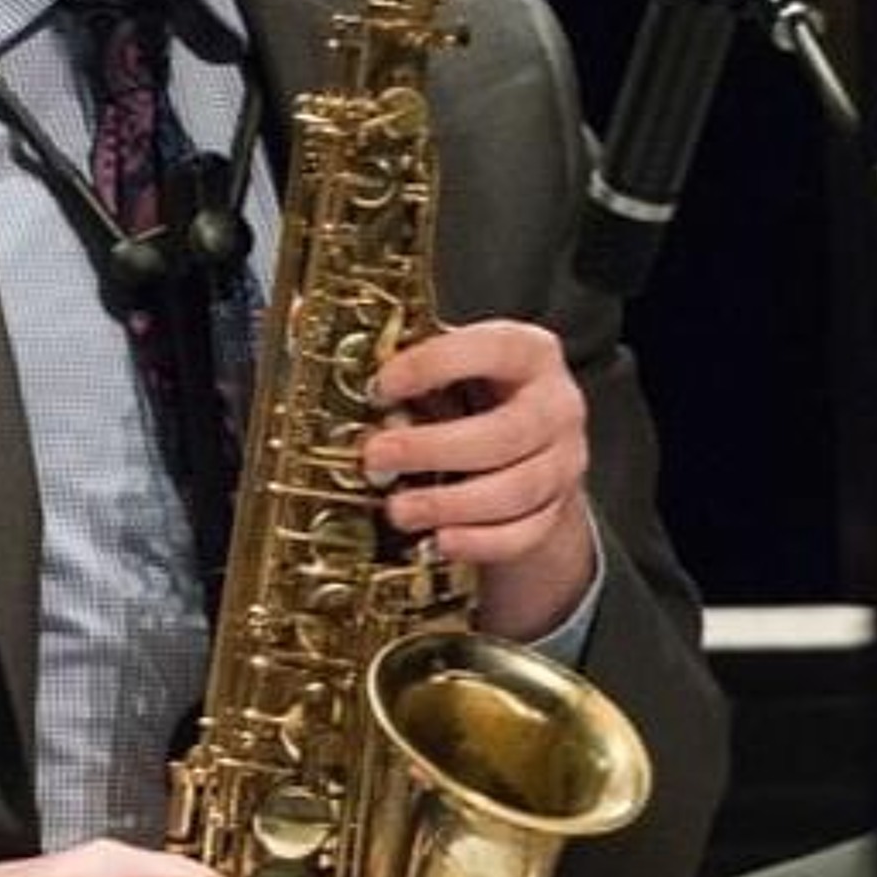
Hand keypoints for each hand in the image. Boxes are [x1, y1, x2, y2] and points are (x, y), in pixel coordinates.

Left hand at [365, 318, 595, 639]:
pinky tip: (439, 541)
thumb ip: (397, 357)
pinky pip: (524, 533)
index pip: (493, 349)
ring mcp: (561, 461)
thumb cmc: (474, 394)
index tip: (382, 384)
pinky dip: (479, 542)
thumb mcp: (443, 364)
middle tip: (376, 457)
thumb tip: (314, 334)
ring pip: (516, 490)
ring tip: (397, 509)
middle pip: (507, 433)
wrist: (524, 443)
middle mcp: (554, 405)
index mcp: (528, 353)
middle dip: (434, 449)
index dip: (436, 365)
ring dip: (450, 503)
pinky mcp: (556, 510)